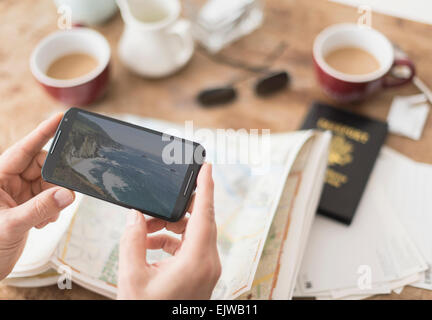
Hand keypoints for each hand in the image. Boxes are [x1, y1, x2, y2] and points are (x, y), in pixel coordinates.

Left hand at [0, 113, 74, 279]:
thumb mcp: (12, 225)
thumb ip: (40, 208)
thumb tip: (67, 194)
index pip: (23, 149)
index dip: (43, 132)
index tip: (61, 118)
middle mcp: (8, 181)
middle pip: (41, 165)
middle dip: (54, 179)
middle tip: (62, 193)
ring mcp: (18, 193)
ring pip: (48, 182)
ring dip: (54, 197)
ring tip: (46, 216)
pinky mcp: (27, 205)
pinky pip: (49, 197)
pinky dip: (52, 208)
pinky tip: (43, 222)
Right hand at [118, 163, 220, 299]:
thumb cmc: (149, 311)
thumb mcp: (133, 278)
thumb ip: (132, 242)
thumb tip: (134, 216)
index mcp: (197, 260)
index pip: (205, 213)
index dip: (206, 187)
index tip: (207, 166)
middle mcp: (209, 262)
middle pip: (200, 220)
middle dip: (178, 208)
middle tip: (157, 202)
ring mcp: (207, 269)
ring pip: (194, 233)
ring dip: (170, 227)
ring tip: (143, 231)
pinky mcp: (202, 273)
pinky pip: (190, 247)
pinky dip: (172, 242)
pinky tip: (150, 246)